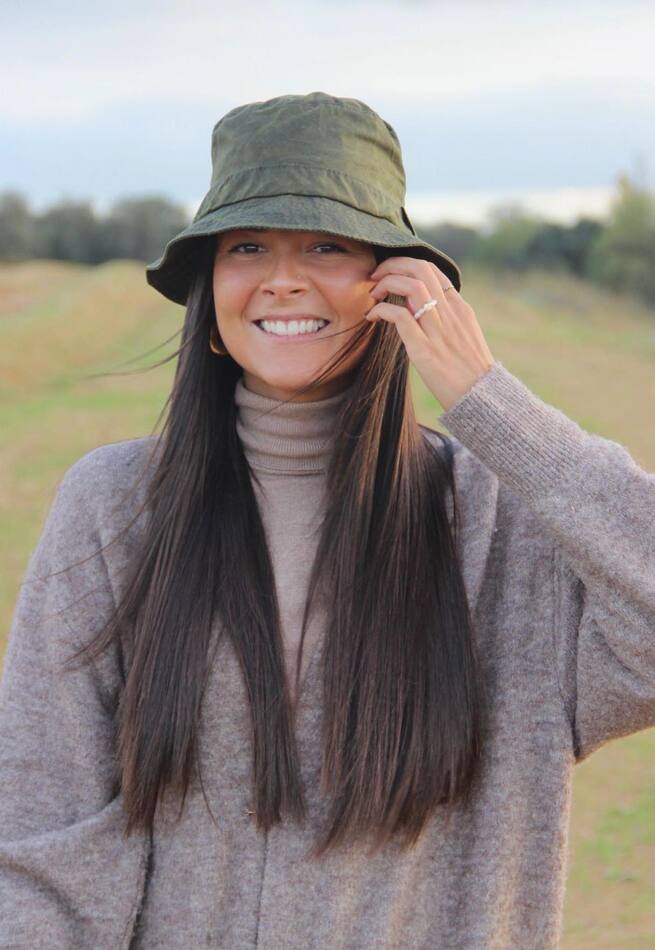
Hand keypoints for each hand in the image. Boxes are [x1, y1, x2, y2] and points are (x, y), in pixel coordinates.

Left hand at [365, 257, 495, 411]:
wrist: (480, 397)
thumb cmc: (469, 371)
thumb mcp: (464, 336)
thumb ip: (446, 319)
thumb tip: (418, 308)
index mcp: (460, 308)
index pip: (432, 270)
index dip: (406, 264)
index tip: (389, 273)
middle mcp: (450, 313)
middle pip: (420, 269)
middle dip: (392, 265)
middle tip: (374, 277)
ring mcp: (438, 330)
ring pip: (411, 286)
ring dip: (386, 283)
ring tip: (373, 295)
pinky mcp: (424, 349)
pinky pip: (400, 316)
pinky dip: (381, 310)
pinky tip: (372, 317)